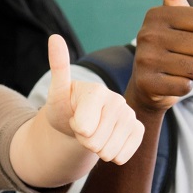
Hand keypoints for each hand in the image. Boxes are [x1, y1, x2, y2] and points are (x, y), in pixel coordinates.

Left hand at [41, 34, 144, 164]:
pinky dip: (112, 155)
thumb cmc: (65, 107)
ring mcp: (130, 115)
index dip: (75, 129)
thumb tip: (54, 37)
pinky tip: (107, 141)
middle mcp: (117, 100)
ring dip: (97, 149)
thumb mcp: (56, 93)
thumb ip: (59, 68)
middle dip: (84, 140)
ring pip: (109, 152)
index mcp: (97, 90)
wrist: (78, 121)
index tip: (73, 117)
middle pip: (95, 142)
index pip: (84, 128)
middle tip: (82, 127)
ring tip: (93, 132)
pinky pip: (124, 155)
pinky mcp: (138, 129)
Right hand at [129, 0, 192, 113]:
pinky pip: (186, 85)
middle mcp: (147, 34)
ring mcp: (145, 59)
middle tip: (179, 56)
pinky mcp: (147, 83)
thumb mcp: (170, 14)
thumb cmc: (167, 44)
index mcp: (156, 14)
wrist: (147, 85)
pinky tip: (169, 83)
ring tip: (175, 68)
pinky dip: (183, 87)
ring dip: (192, 71)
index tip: (183, 36)